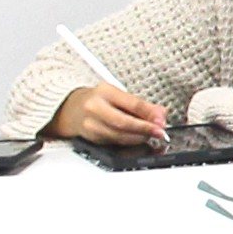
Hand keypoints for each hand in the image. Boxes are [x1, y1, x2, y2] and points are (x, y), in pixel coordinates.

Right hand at [48, 84, 168, 146]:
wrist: (71, 107)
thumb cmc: (99, 99)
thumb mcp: (120, 95)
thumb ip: (143, 105)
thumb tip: (161, 115)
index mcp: (105, 92)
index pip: (132, 103)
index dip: (150, 115)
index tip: (162, 121)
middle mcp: (94, 107)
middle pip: (123, 122)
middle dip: (145, 129)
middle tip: (159, 133)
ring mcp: (90, 124)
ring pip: (118, 136)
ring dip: (138, 138)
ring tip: (150, 136)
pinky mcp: (90, 137)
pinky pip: (113, 142)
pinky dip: (128, 142)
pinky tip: (137, 138)